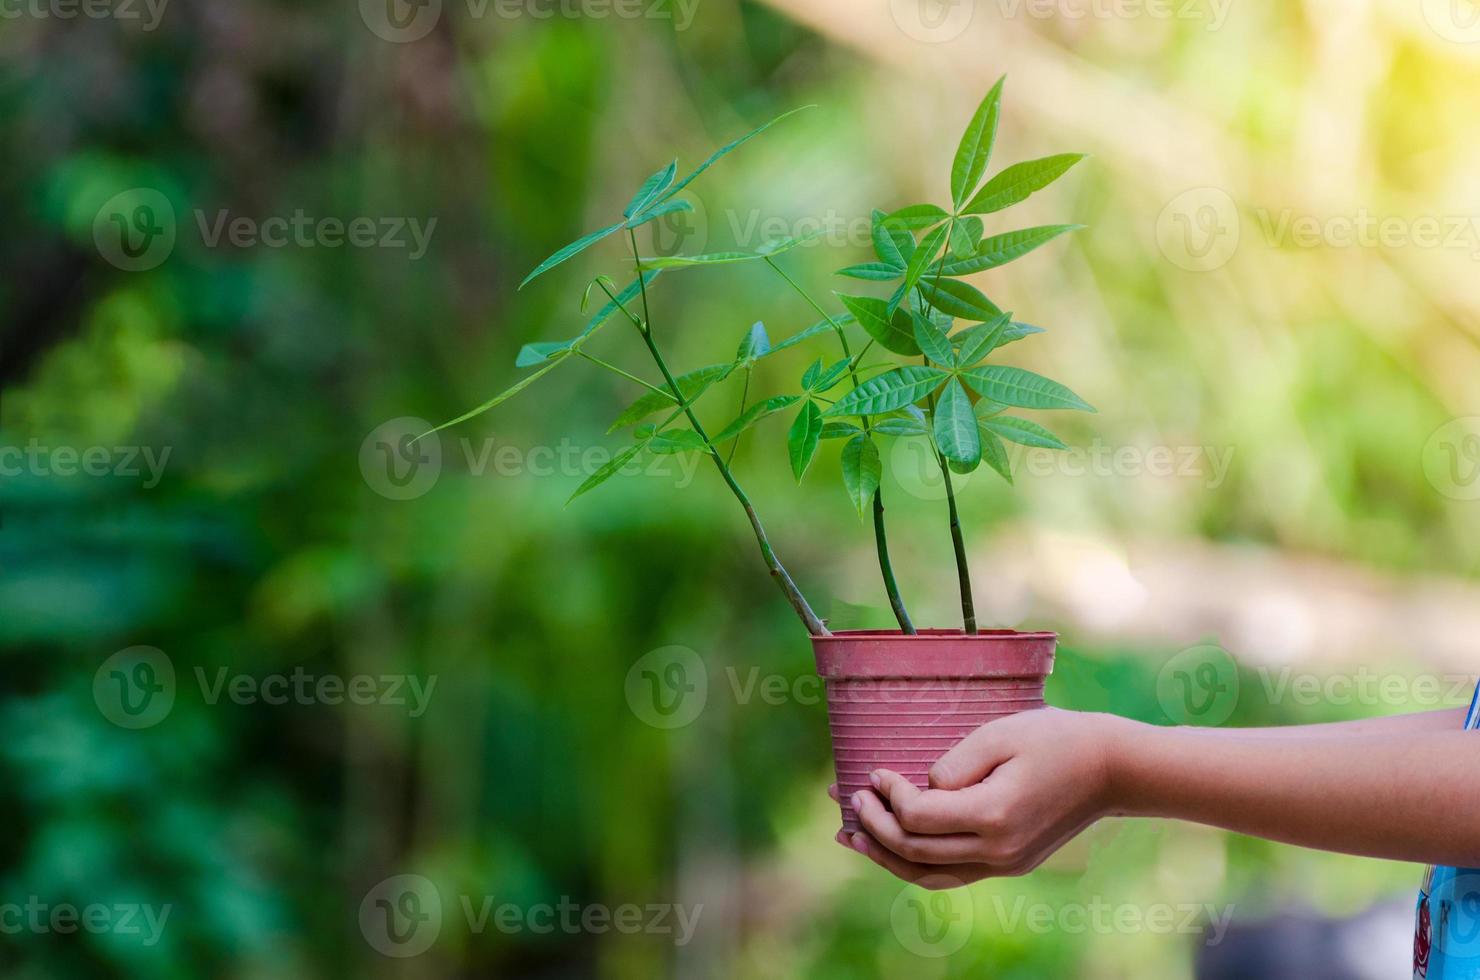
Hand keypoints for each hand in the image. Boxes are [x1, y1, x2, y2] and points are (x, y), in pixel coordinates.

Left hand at [831, 708, 1134, 887]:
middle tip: (846, 798)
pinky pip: (950, 874)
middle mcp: (997, 850)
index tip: (875, 771)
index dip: (888, 795)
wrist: (1110, 768)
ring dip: (884, 856)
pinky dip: (915, 863)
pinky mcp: (1008, 863)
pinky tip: (892, 847)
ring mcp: (1004, 862)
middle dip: (873, 825)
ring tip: (850, 837)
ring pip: (928, 875)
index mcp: (993, 815)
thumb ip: (953, 764)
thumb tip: (922, 788)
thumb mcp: (1000, 733)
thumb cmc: (1054, 739)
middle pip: (915, 851)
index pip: (918, 818)